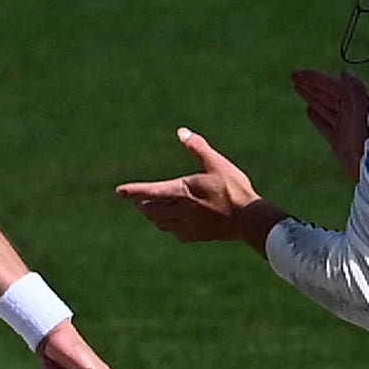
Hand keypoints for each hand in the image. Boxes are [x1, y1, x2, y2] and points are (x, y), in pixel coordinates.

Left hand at [115, 131, 271, 244]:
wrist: (249, 219)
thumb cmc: (234, 188)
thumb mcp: (217, 163)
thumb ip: (198, 147)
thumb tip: (181, 132)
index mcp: (182, 191)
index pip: (150, 191)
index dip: (133, 191)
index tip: (119, 191)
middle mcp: (180, 211)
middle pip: (151, 210)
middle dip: (144, 204)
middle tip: (142, 199)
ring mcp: (187, 226)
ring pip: (160, 223)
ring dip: (155, 216)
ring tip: (155, 209)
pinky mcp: (196, 236)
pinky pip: (175, 232)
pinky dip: (169, 226)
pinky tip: (174, 223)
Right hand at [293, 68, 368, 182]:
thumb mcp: (364, 110)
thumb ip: (355, 90)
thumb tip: (344, 73)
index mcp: (355, 103)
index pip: (332, 86)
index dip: (315, 79)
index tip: (297, 74)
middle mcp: (349, 112)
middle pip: (327, 94)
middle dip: (311, 85)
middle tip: (294, 77)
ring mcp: (344, 126)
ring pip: (324, 107)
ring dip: (311, 97)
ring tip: (298, 88)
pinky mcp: (339, 141)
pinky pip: (325, 125)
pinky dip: (316, 117)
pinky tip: (309, 111)